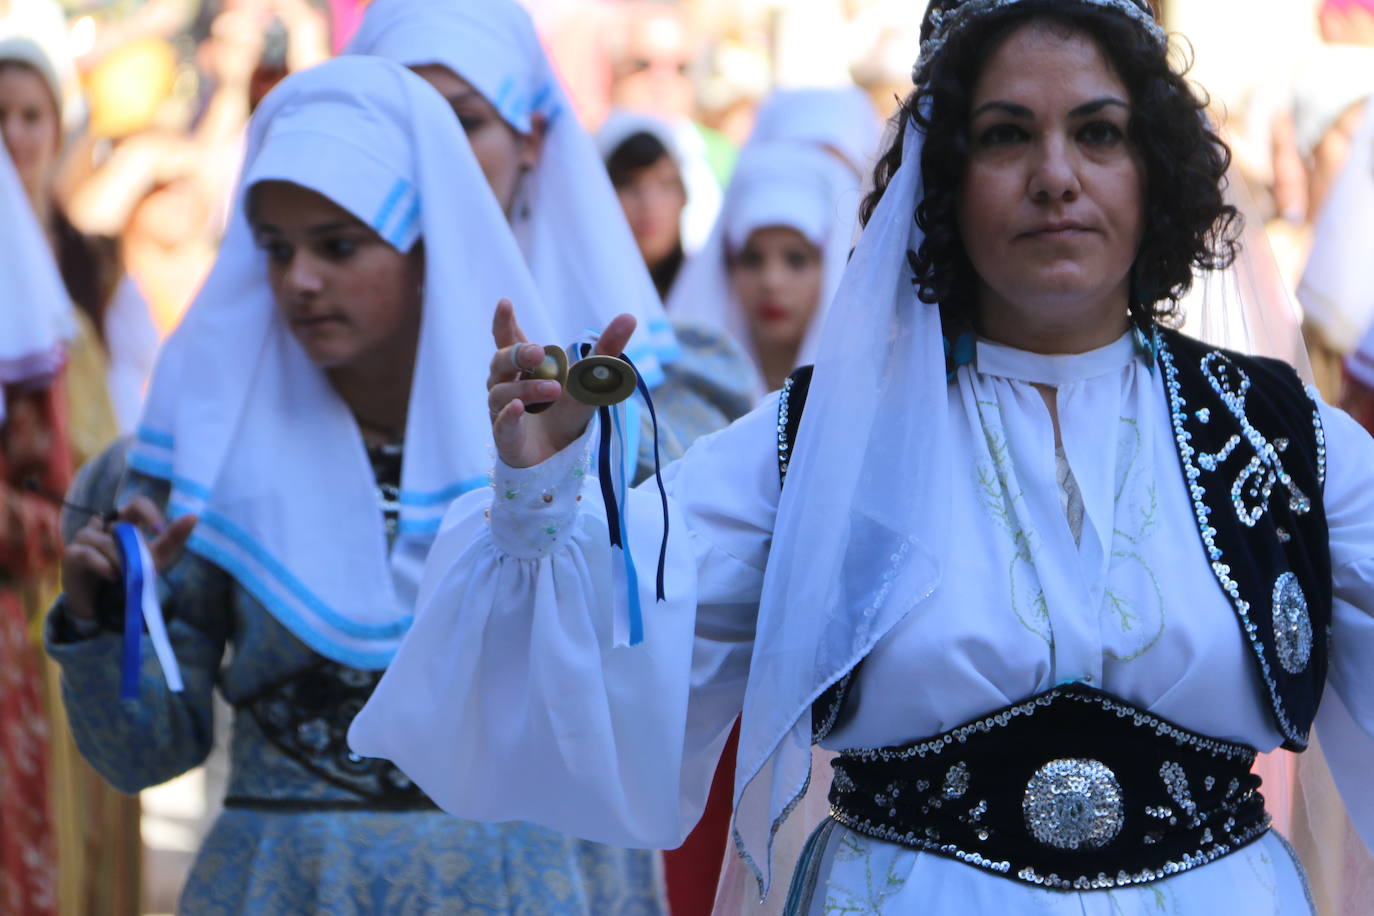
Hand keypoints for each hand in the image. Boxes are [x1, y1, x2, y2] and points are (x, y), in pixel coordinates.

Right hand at [61, 497, 197, 621]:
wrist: (104, 606)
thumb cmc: (130, 577)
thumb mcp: (154, 560)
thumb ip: (171, 539)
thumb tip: (193, 516)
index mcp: (125, 523)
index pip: (137, 504)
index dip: (148, 512)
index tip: (159, 531)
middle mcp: (104, 526)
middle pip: (121, 525)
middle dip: (135, 547)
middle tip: (141, 564)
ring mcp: (85, 538)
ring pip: (104, 541)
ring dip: (120, 560)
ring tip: (126, 576)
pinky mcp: (71, 555)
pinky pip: (86, 553)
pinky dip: (102, 564)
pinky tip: (113, 576)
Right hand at [487, 299, 636, 467]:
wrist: (561, 454)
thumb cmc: (568, 410)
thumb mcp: (590, 379)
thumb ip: (606, 349)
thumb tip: (629, 317)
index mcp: (524, 366)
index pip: (506, 339)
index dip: (504, 322)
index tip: (505, 302)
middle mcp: (508, 384)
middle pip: (501, 361)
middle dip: (518, 354)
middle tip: (539, 352)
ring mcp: (503, 410)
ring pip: (502, 392)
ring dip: (527, 388)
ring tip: (555, 389)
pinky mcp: (507, 437)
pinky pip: (501, 423)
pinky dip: (508, 415)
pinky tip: (519, 407)